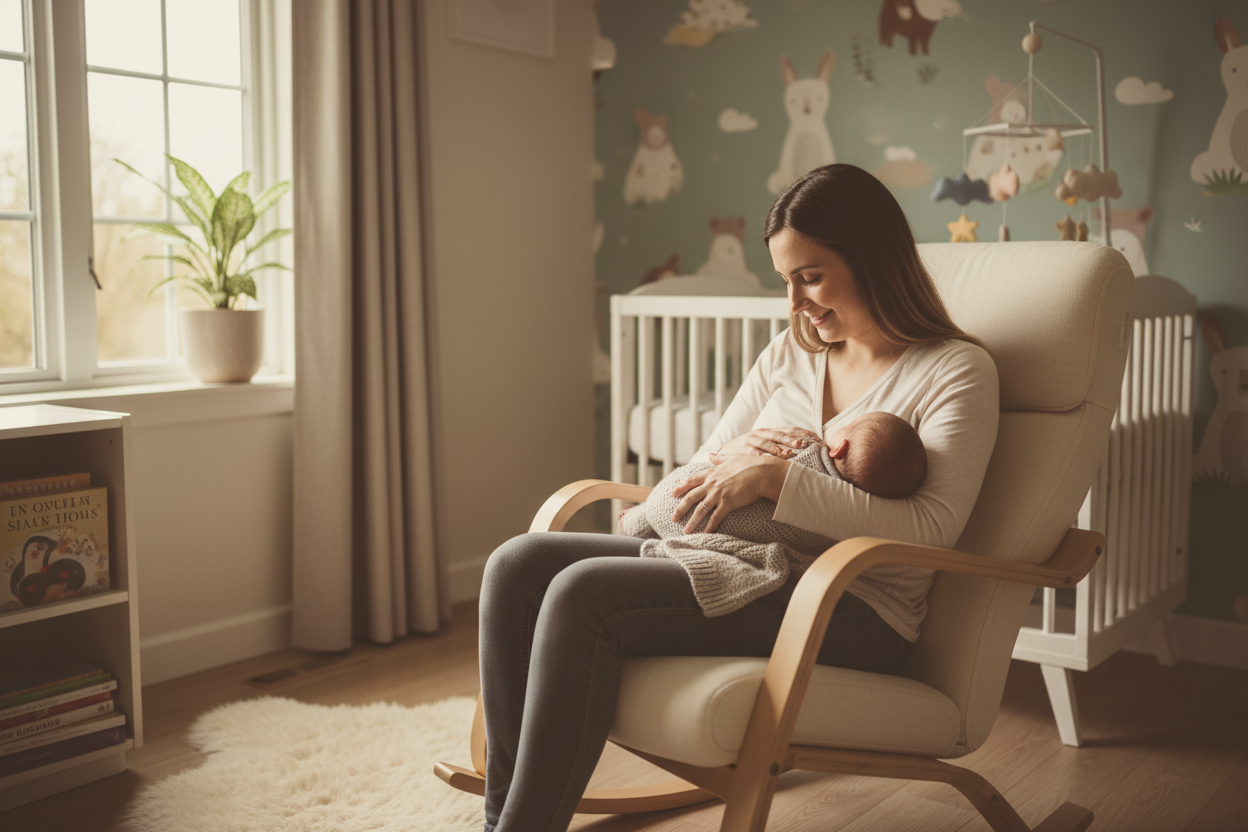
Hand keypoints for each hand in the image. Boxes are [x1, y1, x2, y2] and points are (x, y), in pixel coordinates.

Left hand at [671, 453, 789, 533]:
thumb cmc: (750, 464)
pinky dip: (709, 527)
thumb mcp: (732, 457)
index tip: (672, 494)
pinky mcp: (728, 503)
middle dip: (680, 509)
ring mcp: (718, 493)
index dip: (681, 487)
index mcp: (712, 473)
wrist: (762, 472)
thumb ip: (719, 458)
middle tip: (672, 518)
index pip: (691, 481)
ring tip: (685, 531)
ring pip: (700, 510)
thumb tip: (711, 454)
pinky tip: (704, 534)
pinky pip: (715, 517)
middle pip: (691, 497)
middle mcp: (712, 484)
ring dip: (691, 522)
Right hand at [716, 427, 821, 459]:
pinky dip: (761, 457)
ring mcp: (751, 441)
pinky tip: (767, 461)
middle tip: (802, 444)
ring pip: (767, 444)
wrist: (724, 453)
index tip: (816, 439)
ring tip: (788, 454)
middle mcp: (761, 433)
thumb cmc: (750, 450)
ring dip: (778, 449)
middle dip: (791, 439)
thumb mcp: (765, 443)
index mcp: (770, 431)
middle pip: (779, 435)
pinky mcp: (742, 450)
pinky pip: (753, 454)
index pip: (789, 429)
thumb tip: (805, 447)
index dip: (802, 433)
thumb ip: (781, 444)